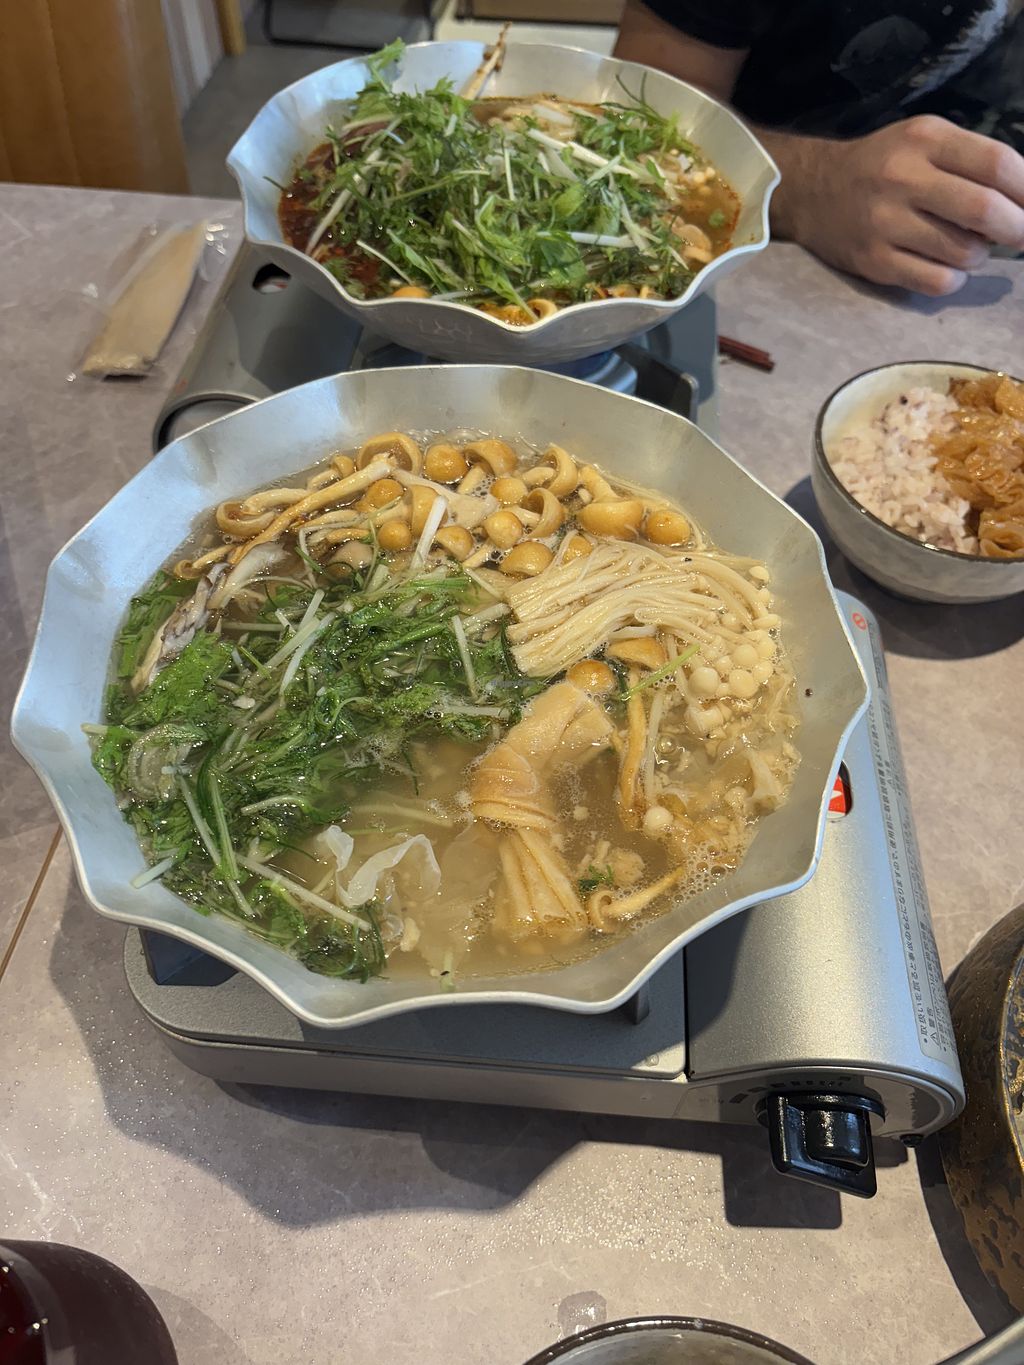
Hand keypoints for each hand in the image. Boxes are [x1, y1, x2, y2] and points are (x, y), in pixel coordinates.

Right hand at [770, 115, 1023, 295]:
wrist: (812, 191)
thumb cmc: (882, 165)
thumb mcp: (924, 142)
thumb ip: (972, 161)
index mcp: (925, 140)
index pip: (996, 164)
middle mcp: (904, 178)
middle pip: (984, 209)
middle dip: (1017, 229)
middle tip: (1021, 237)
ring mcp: (885, 223)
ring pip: (963, 252)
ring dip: (978, 255)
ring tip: (965, 247)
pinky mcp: (873, 261)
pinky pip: (936, 282)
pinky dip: (953, 279)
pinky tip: (944, 268)